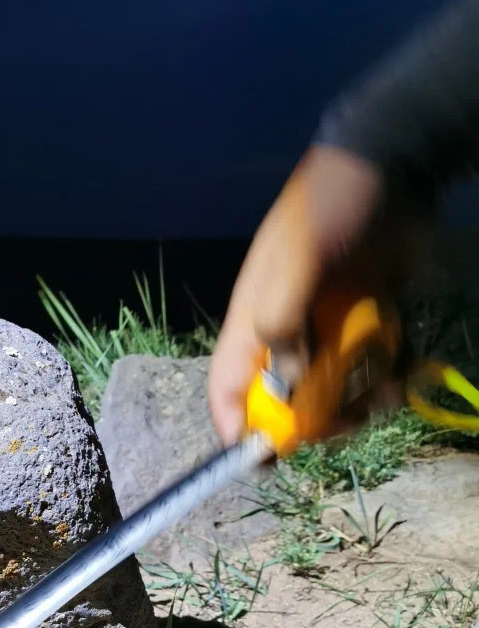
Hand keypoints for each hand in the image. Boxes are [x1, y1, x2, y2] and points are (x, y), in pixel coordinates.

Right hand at [208, 144, 426, 446]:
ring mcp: (327, 329)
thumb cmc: (330, 212)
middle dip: (311, 420)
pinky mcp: (364, 321)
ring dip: (356, 402)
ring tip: (382, 395)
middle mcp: (287, 332)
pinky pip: (368, 367)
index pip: (228, 386)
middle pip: (285, 400)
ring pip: (332, 389)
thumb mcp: (296, 264)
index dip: (236, 427)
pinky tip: (399, 376)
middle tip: (342, 425)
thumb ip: (282, 323)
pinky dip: (384, 379)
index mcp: (254, 320)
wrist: (393, 167)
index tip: (259, 460)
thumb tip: (290, 384)